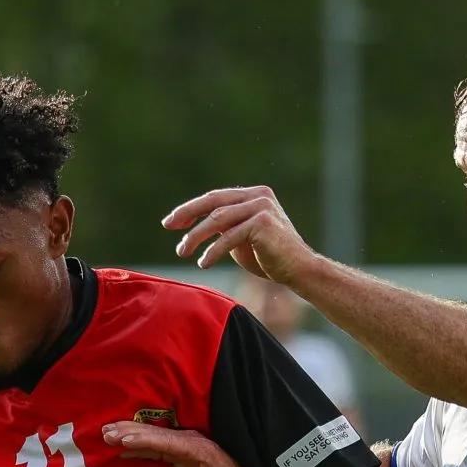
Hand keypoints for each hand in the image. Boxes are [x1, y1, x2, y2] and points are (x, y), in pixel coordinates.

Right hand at [103, 421, 260, 466]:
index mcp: (196, 449)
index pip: (166, 441)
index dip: (144, 439)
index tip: (123, 440)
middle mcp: (187, 441)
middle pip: (154, 433)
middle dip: (128, 432)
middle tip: (105, 433)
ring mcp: (182, 444)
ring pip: (151, 436)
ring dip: (128, 433)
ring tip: (105, 433)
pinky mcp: (178, 451)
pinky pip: (154, 445)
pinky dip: (136, 443)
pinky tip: (120, 445)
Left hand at [161, 185, 318, 283]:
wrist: (299, 271)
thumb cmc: (269, 258)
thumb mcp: (241, 238)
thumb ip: (224, 227)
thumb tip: (196, 226)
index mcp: (254, 195)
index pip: (215, 198)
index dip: (191, 208)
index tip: (171, 221)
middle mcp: (258, 196)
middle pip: (213, 201)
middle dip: (187, 213)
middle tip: (168, 226)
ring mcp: (262, 207)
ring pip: (218, 219)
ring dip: (196, 236)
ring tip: (182, 251)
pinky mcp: (263, 223)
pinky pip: (230, 237)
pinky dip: (213, 250)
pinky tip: (203, 262)